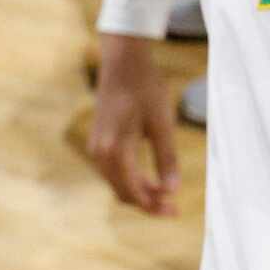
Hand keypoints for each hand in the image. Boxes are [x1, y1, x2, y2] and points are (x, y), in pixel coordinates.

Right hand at [87, 35, 181, 215]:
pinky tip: (150, 178)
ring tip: (165, 194)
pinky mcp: (98, 141)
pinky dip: (130, 179)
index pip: (133, 191)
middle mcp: (100, 153)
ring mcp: (96, 147)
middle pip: (122, 192)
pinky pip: (113, 171)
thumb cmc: (145, 86)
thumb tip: (173, 190)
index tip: (174, 210)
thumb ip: (166, 158)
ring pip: (117, 183)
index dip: (153, 205)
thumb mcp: (161, 122)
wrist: (122, 60)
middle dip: (147, 202)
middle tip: (172, 207)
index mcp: (115, 149)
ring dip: (139, 192)